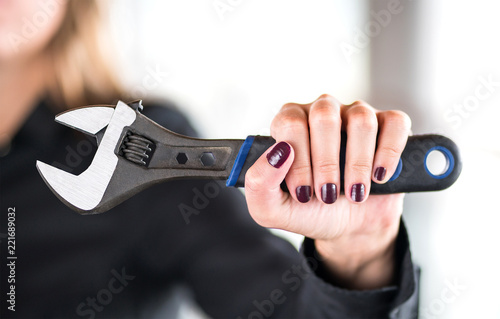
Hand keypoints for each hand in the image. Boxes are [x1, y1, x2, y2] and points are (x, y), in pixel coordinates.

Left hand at [244, 94, 411, 288]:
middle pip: (324, 116)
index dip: (298, 161)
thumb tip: (277, 152)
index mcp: (289, 125)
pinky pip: (394, 123)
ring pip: (361, 120)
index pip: (290, 123)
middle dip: (327, 163)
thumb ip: (259, 184)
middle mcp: (320, 113)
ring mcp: (355, 114)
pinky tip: (380, 176)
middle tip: (329, 195)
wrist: (348, 227)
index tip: (304, 194)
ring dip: (357, 164)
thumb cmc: (310, 210)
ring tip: (355, 192)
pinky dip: (389, 153)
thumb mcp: (272, 210)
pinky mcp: (387, 125)